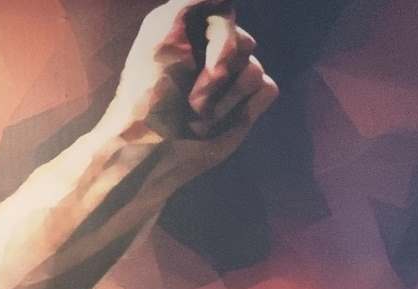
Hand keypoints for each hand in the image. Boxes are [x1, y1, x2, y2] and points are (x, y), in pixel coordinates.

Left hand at [102, 0, 278, 168]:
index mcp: (189, 30)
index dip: (217, 34)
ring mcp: (232, 78)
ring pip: (253, 68)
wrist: (153, 146)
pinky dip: (242, 107)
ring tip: (197, 114)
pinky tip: (217, 121)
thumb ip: (191, 0)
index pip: (224, 11)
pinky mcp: (247, 103)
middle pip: (243, 40)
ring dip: (222, 96)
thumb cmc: (150, 91)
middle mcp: (212, 51)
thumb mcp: (162, 34)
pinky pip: (267, 88)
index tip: (192, 54)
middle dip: (216, 68)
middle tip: (189, 94)